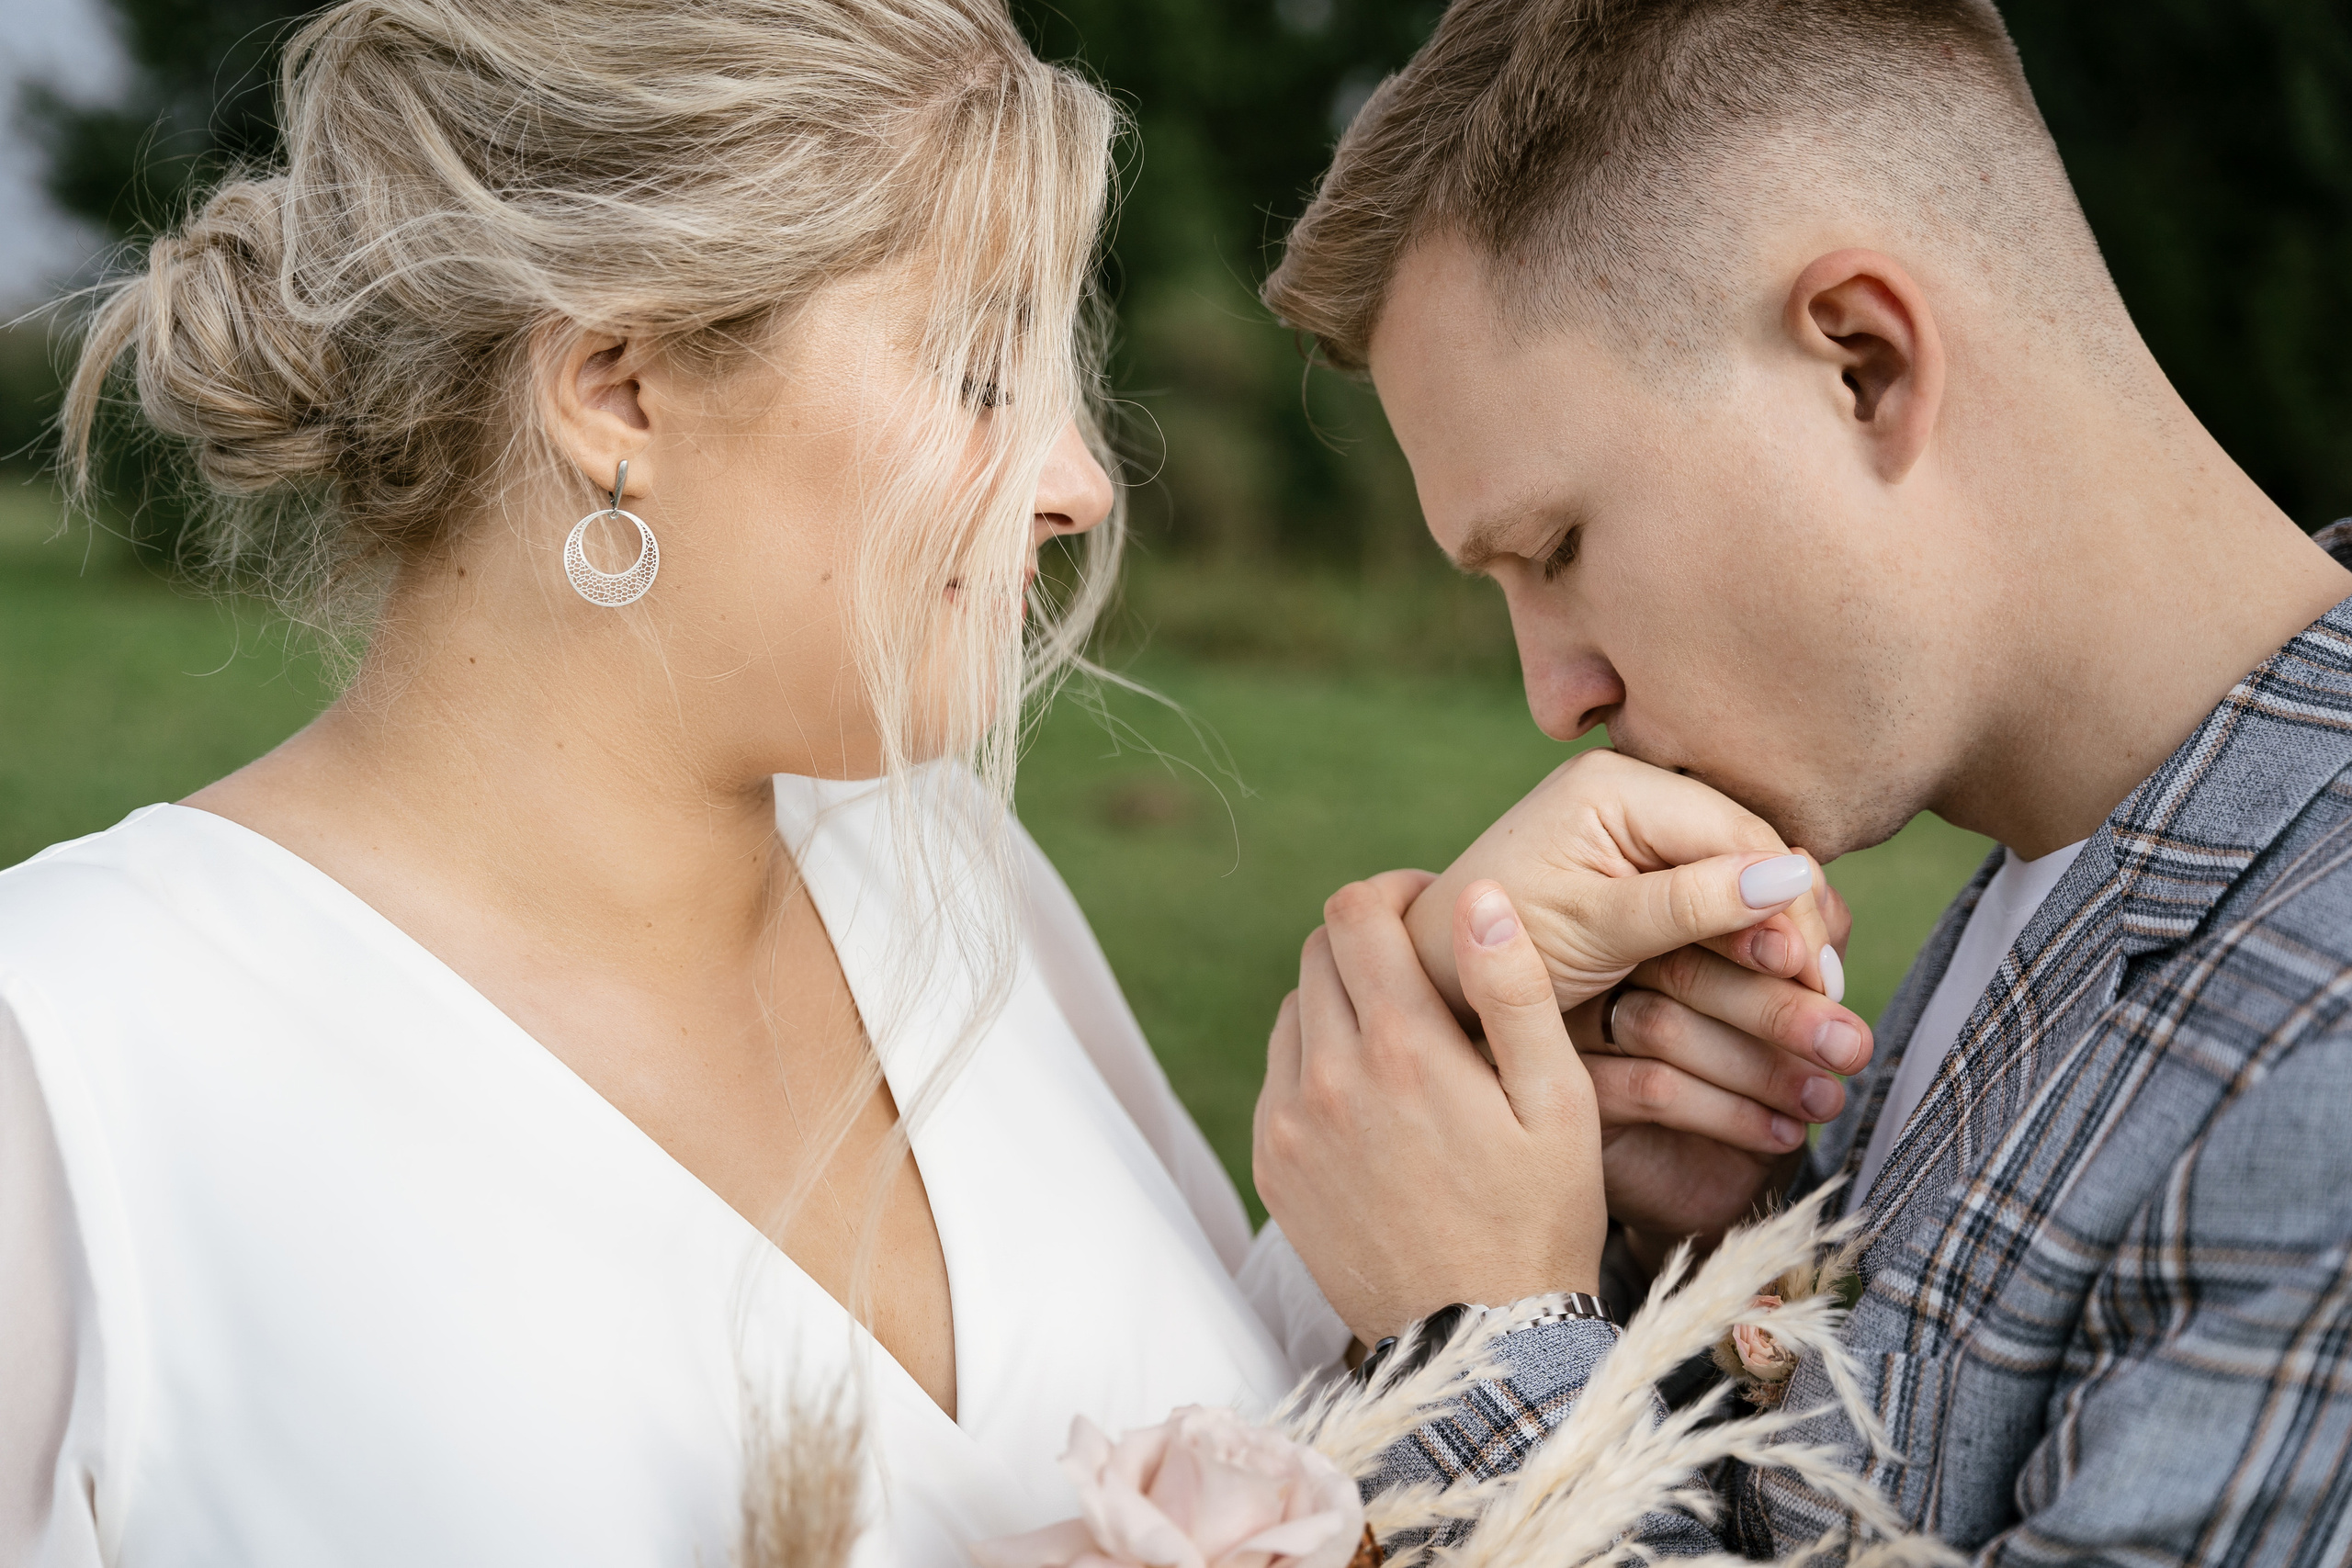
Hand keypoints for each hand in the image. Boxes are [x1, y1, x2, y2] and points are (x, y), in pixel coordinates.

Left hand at [1253, 873, 1605, 1343]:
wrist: (1479, 1345)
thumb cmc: (1538, 1218)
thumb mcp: (1558, 1103)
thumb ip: (1515, 990)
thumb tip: (1477, 895)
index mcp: (1401, 1048)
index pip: (1355, 912)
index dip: (1394, 892)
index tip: (1431, 908)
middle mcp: (1326, 1077)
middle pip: (1318, 952)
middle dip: (1369, 941)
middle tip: (1425, 973)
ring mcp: (1289, 1125)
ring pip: (1294, 1011)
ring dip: (1341, 1003)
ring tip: (1405, 1041)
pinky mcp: (1273, 1165)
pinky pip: (1280, 1077)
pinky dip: (1318, 1064)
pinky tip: (1376, 1100)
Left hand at [1404, 749, 1842, 1015]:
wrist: (1431, 982)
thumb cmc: (1492, 955)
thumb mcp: (1593, 930)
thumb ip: (1686, 904)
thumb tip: (1788, 876)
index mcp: (1615, 786)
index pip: (1739, 836)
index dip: (1789, 905)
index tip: (1818, 978)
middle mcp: (1633, 795)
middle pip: (1749, 855)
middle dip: (1795, 925)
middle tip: (1831, 999)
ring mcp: (1638, 834)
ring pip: (1742, 882)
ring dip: (1782, 941)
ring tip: (1819, 1001)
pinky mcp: (1640, 876)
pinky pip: (1717, 904)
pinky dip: (1750, 947)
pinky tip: (1781, 988)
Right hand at [1569, 932, 1867, 1258]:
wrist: (1713, 1174)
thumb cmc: (1754, 1070)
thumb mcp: (1788, 999)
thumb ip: (1795, 941)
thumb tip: (1810, 890)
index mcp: (1655, 921)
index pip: (1704, 908)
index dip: (1773, 938)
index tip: (1830, 981)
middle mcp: (1605, 964)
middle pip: (1682, 965)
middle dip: (1778, 1006)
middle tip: (1848, 1044)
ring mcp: (1577, 1024)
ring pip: (1663, 1026)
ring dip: (1760, 1067)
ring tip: (1826, 1099)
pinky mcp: (1578, 1088)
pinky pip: (1650, 1089)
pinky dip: (1729, 1113)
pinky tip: (1783, 1133)